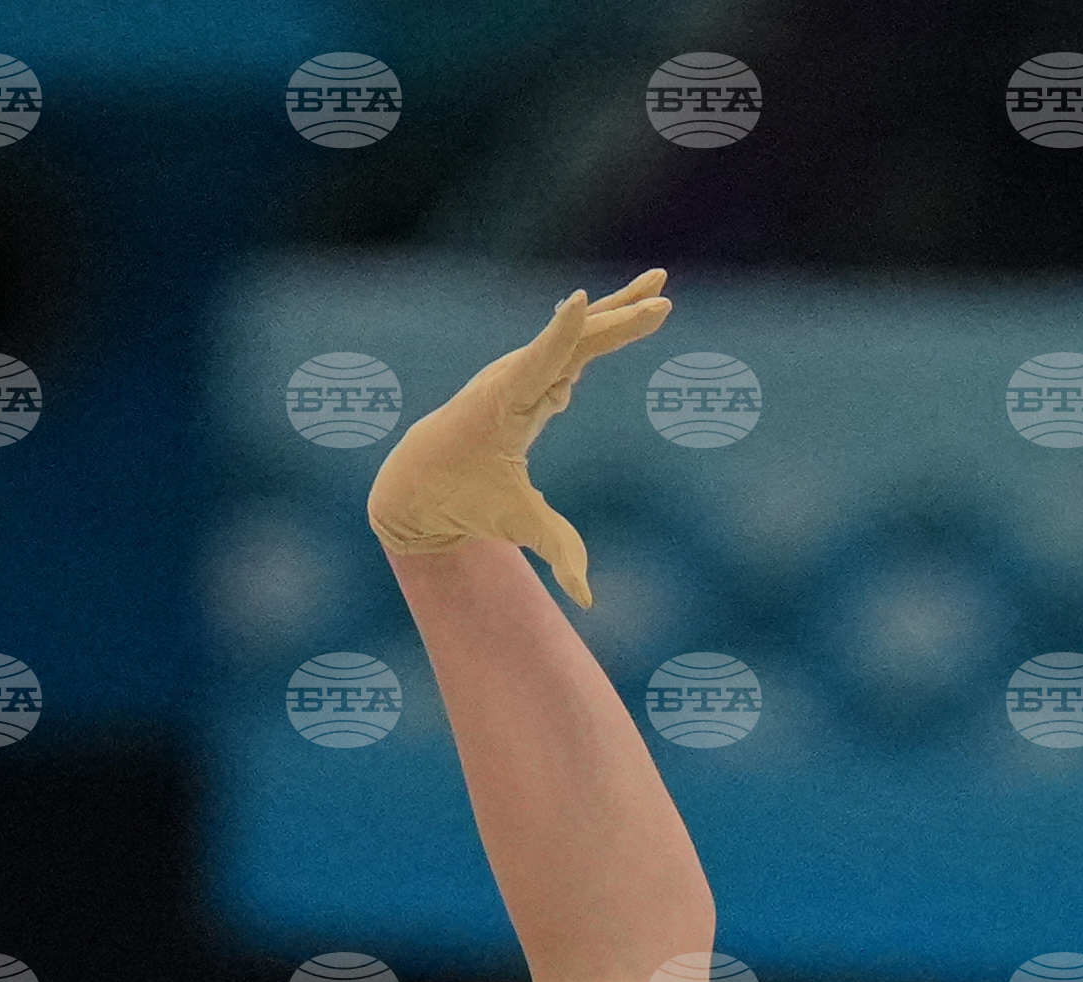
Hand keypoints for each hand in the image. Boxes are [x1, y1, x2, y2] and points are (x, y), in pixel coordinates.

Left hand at [365, 272, 672, 604]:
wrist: (419, 481)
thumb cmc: (464, 503)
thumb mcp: (514, 525)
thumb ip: (557, 552)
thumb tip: (587, 598)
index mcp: (508, 405)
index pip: (541, 361)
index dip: (563, 334)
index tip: (579, 300)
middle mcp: (514, 377)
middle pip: (575, 339)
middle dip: (619, 319)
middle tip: (663, 298)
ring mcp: (524, 370)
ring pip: (578, 333)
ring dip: (619, 310)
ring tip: (659, 283)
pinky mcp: (532, 374)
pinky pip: (572, 343)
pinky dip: (602, 327)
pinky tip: (632, 309)